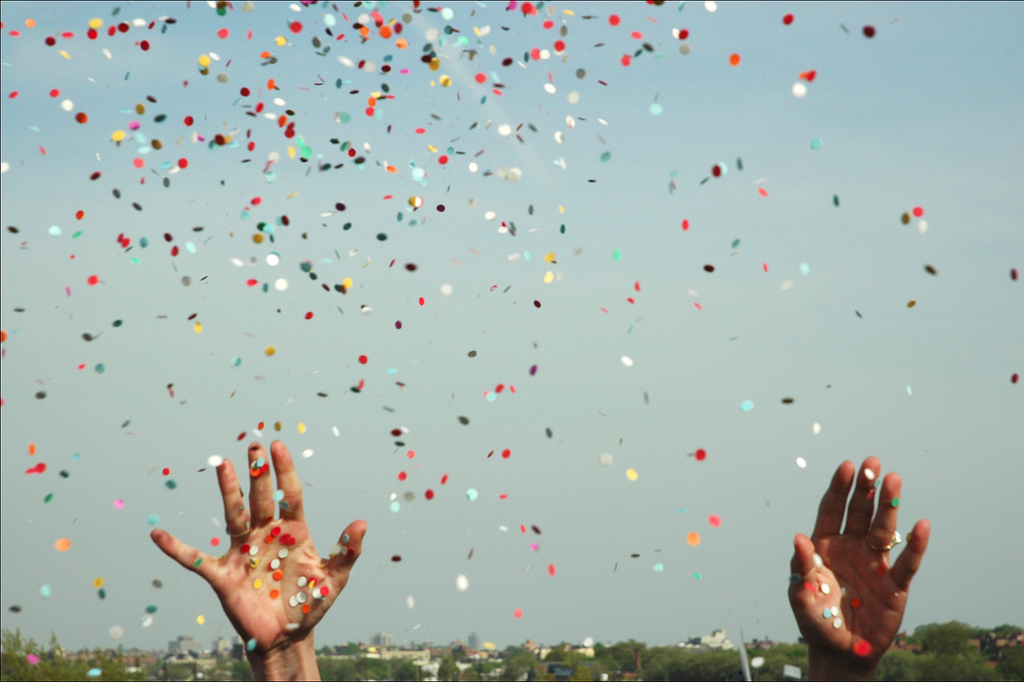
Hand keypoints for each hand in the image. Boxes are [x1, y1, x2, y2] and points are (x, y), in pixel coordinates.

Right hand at [151, 440, 365, 679]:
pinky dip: (176, 549)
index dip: (284, 472)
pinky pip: (195, 561)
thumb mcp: (333, 580)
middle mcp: (266, 535)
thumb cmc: (309, 604)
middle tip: (254, 446)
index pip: (289, 495)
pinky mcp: (223, 575)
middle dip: (257, 473)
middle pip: (260, 498)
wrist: (287, 638)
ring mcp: (243, 552)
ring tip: (223, 465)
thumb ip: (347, 552)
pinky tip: (157, 535)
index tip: (279, 446)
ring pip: (233, 516)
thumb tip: (362, 522)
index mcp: (293, 532)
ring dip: (228, 492)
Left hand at [788, 458, 929, 680]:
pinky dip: (915, 545)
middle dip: (866, 488)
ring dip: (889, 506)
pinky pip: (906, 562)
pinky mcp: (894, 586)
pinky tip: (921, 525)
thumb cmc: (816, 620)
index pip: (832, 509)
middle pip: (860, 512)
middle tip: (873, 462)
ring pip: (883, 529)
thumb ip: (800, 567)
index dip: (840, 487)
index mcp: (825, 545)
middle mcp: (851, 548)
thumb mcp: (801, 595)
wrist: (839, 651)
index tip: (847, 465)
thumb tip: (798, 538)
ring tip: (894, 479)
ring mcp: (874, 564)